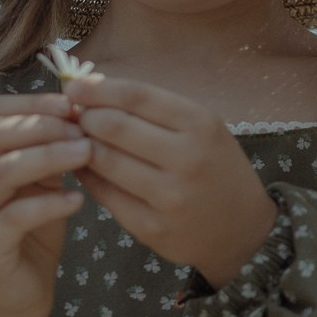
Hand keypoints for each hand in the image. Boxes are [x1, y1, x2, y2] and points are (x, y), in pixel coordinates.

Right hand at [0, 93, 89, 316]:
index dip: (34, 102)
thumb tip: (79, 109)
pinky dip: (50, 203)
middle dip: (45, 125)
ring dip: (50, 156)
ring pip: (4, 170)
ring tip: (87, 154)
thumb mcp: (38, 183)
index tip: (74, 104)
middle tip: (84, 130)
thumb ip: (47, 149)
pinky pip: (15, 216)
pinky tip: (77, 199)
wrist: (10, 299)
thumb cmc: (29, 233)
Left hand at [63, 74, 277, 287]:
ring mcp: (169, 197)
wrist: (242, 230)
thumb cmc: (216, 168)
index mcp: (201, 125)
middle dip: (85, 116)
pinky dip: (87, 176)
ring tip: (75, 139)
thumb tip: (93, 90)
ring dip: (81, 145)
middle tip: (74, 115)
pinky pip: (105, 195)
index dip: (98, 88)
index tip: (74, 86)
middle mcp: (187, 159)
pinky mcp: (151, 227)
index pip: (136, 96)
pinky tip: (83, 166)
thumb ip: (154, 110)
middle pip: (114, 126)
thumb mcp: (202, 128)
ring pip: (104, 160)